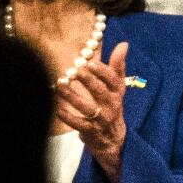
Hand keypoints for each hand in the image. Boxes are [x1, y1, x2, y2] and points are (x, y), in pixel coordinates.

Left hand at [54, 41, 127, 179]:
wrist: (113, 139)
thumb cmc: (112, 105)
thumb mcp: (118, 88)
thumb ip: (118, 66)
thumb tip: (123, 44)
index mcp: (117, 93)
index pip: (113, 81)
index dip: (103, 72)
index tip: (91, 63)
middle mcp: (111, 106)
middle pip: (100, 92)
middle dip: (88, 81)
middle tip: (75, 70)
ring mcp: (101, 119)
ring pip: (86, 107)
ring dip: (72, 96)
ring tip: (59, 85)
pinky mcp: (90, 131)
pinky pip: (78, 124)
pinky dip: (68, 117)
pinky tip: (58, 109)